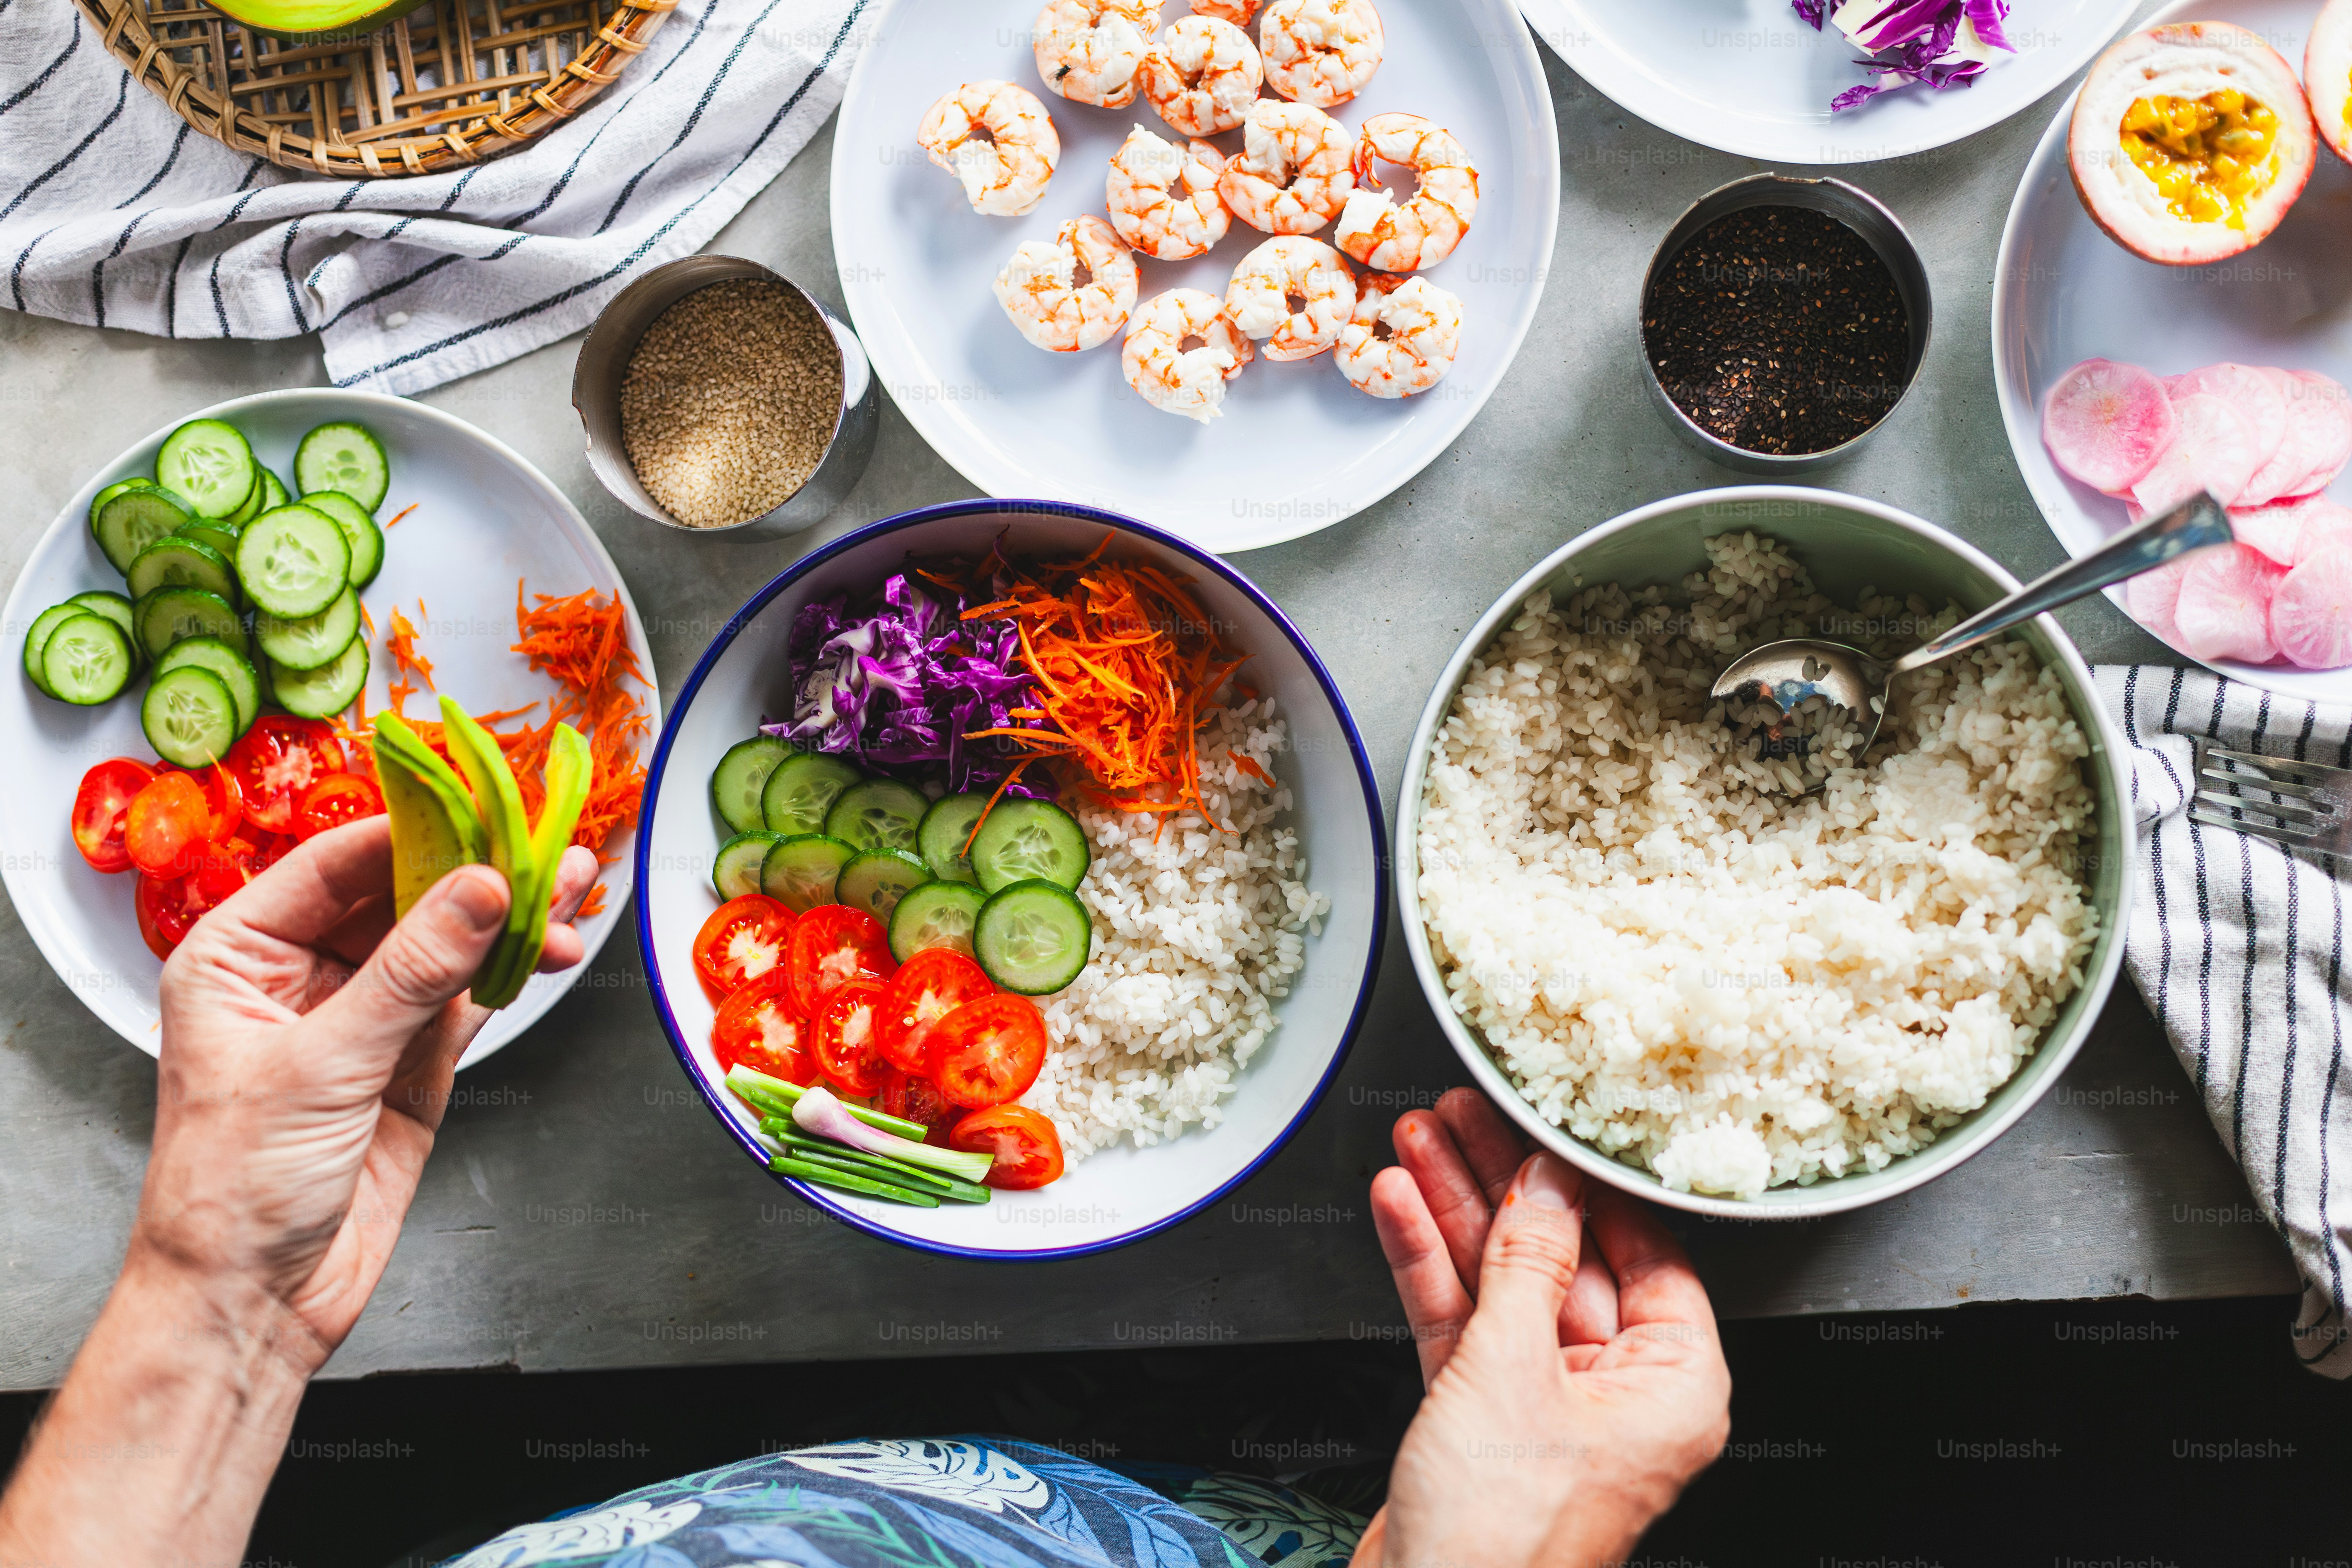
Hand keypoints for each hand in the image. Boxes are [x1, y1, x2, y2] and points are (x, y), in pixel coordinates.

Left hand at [136, 816, 598, 1368]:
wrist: (253, 1300)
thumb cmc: (232, 1190)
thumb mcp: (323, 1065)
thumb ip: (412, 973)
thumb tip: (480, 891)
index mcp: (239, 955)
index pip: (337, 865)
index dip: (415, 833)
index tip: (483, 812)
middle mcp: (297, 975)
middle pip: (399, 896)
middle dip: (475, 872)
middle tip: (543, 845)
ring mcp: (359, 1018)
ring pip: (443, 943)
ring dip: (506, 919)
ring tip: (570, 886)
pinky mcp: (407, 1061)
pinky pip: (466, 997)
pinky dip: (511, 971)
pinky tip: (551, 943)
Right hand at [1352, 1090, 1731, 1567]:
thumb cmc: (1501, 1536)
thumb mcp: (1514, 1366)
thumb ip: (1528, 1264)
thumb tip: (1546, 1187)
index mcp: (1671, 1389)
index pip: (1647, 1254)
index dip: (1590, 1185)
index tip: (1549, 1127)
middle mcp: (1618, 1397)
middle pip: (1564, 1261)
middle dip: (1503, 1186)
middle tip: (1464, 1115)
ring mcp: (1547, 1408)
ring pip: (1504, 1285)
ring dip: (1456, 1213)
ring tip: (1417, 1140)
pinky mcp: (1484, 1422)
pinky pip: (1463, 1326)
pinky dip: (1430, 1267)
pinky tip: (1399, 1206)